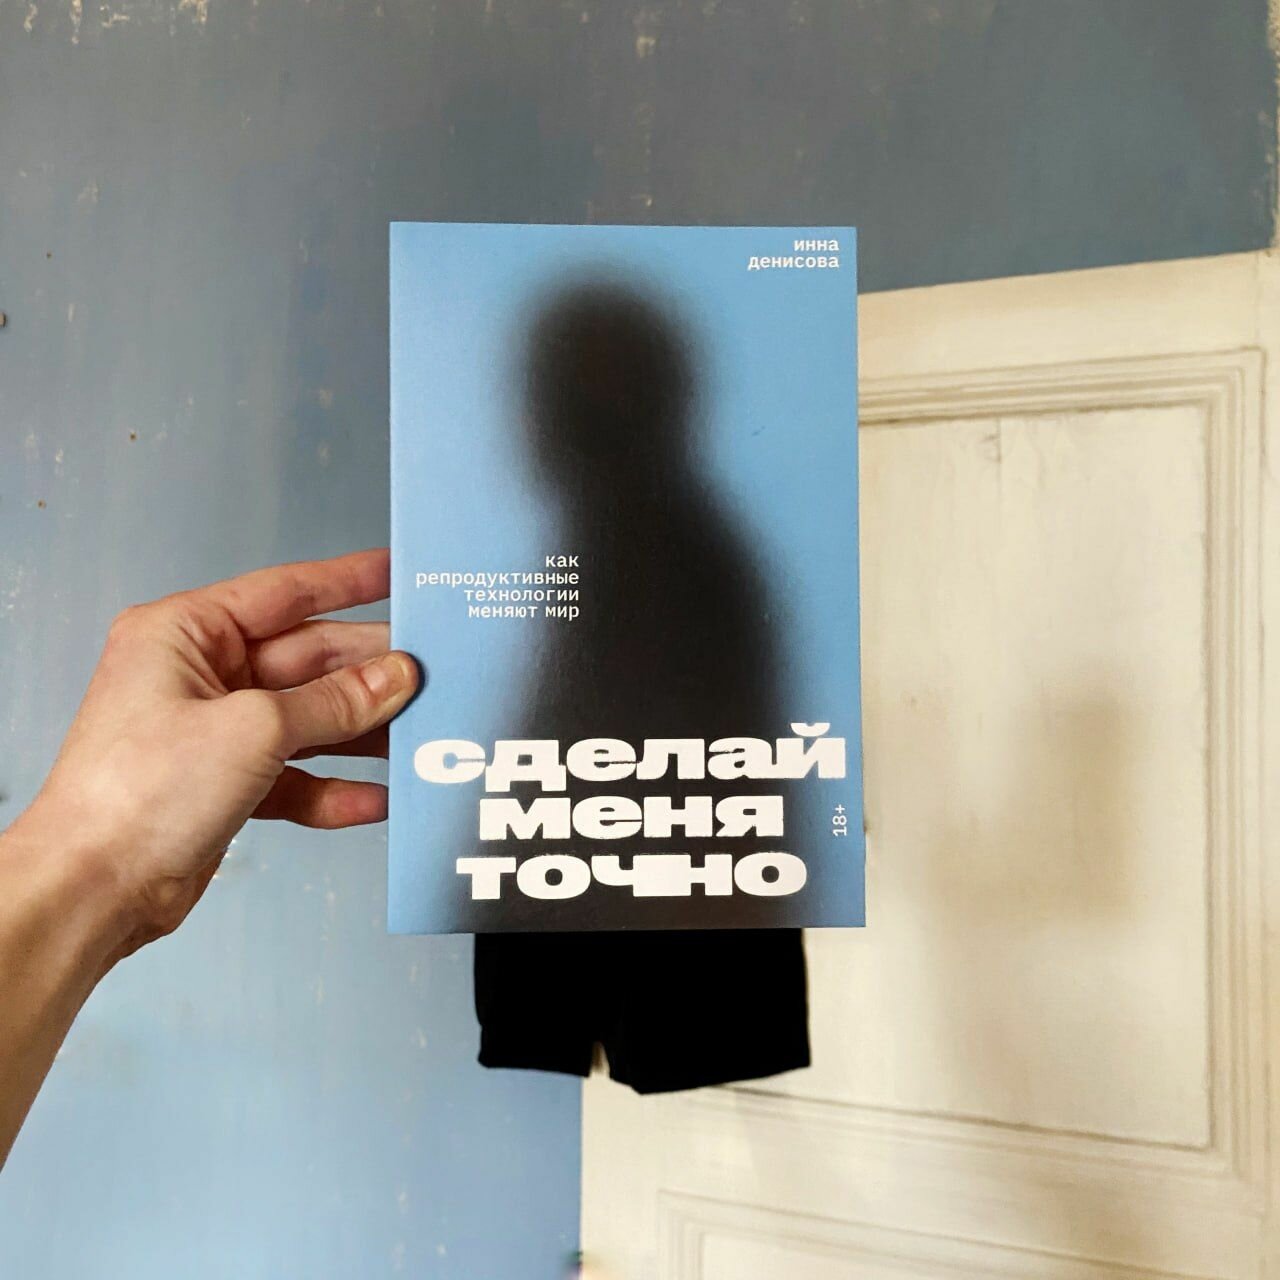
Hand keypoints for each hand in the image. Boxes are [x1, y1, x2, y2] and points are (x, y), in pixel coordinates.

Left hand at [15, 548, 416, 960]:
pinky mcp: (227, 785)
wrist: (94, 890)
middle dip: (369, 671)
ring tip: (419, 734)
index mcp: (186, 634)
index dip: (349, 581)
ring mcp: (215, 733)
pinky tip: (376, 798)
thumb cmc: (135, 794)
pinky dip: (335, 787)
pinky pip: (298, 775)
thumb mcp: (255, 729)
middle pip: (308, 660)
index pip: (286, 592)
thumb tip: (395, 676)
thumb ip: (335, 701)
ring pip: (310, 719)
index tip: (399, 574)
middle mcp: (199, 677)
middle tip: (431, 671)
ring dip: (362, 732)